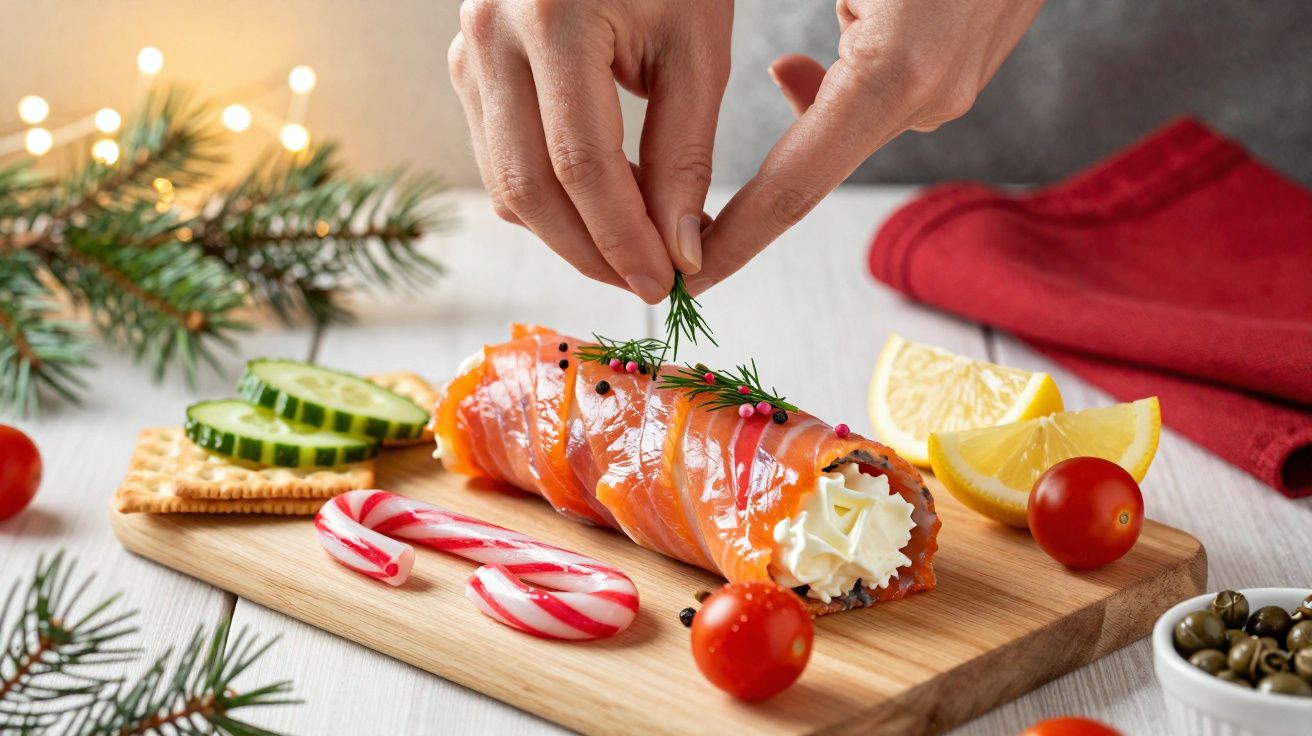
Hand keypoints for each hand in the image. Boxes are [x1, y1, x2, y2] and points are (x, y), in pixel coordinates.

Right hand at [449, 0, 732, 303]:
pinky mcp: (468, 68)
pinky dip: (551, 198)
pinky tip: (602, 204)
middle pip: (528, 187)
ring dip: (569, 233)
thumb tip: (678, 251)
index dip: (622, 238)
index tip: (665, 283)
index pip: (580, 164)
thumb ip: (685, 152)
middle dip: (590, 252)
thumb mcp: (695, 46)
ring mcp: (468, 53)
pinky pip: (501, 159)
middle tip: (647, 285)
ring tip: (633, 249)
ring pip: (505, 183)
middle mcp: (490, 36)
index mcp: (550, 18)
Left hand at [688, 0, 1043, 295]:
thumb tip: (788, 78)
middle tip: (688, 219)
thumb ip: (827, 32)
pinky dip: (843, 80)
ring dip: (810, 98)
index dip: (737, 239)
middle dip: (751, 188)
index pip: (794, 187)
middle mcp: (929, 100)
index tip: (691, 280)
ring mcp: (953, 91)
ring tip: (816, 40)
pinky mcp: (965, 75)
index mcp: (896, 76)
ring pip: (846, 118)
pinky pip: (879, 95)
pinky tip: (830, 42)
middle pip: (815, 160)